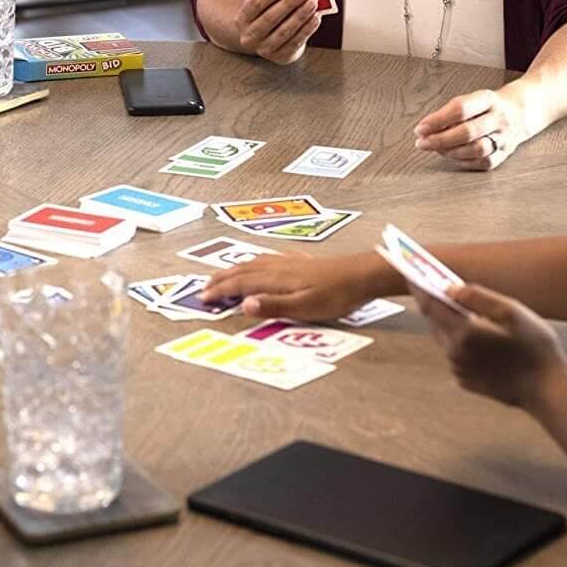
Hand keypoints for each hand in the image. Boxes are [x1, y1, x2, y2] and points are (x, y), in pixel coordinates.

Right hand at [202, 250, 384, 320]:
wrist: (363, 275)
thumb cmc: (337, 295)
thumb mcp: (304, 307)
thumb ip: (273, 306)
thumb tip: (243, 305)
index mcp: (276, 279)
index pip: (240, 284)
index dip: (221, 290)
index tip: (203, 297)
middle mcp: (279, 267)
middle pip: (243, 270)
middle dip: (221, 278)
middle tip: (204, 287)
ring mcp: (291, 262)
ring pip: (254, 263)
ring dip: (235, 269)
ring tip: (224, 274)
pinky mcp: (302, 262)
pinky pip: (269, 259)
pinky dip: (256, 262)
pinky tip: (262, 263)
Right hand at [236, 0, 320, 64]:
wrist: (266, 41)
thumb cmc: (267, 15)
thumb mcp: (264, 5)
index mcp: (242, 19)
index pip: (256, 3)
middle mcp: (250, 36)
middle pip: (270, 18)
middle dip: (289, 2)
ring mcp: (264, 49)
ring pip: (284, 31)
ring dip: (301, 15)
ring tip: (312, 1)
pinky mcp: (280, 57)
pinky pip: (295, 42)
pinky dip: (307, 29)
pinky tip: (315, 17)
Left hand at [414, 84, 533, 169]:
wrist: (524, 110)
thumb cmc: (490, 105)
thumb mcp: (474, 99)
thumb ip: (452, 112)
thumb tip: (426, 129)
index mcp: (489, 99)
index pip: (461, 108)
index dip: (438, 120)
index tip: (420, 128)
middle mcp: (499, 118)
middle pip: (468, 131)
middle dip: (440, 140)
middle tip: (422, 143)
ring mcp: (505, 137)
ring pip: (477, 149)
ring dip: (451, 152)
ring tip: (436, 149)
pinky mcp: (506, 153)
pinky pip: (485, 162)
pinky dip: (464, 162)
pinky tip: (452, 157)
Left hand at [416, 282, 566, 409]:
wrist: (547, 390)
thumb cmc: (535, 347)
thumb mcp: (512, 313)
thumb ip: (479, 297)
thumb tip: (450, 287)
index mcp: (464, 333)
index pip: (431, 304)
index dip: (420, 286)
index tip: (411, 272)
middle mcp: (455, 353)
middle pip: (434, 321)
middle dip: (431, 301)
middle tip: (429, 283)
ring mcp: (459, 370)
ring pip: (444, 338)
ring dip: (445, 321)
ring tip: (450, 304)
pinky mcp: (466, 381)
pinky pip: (455, 354)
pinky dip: (457, 340)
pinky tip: (471, 333)